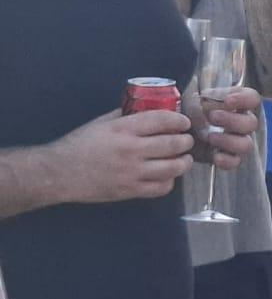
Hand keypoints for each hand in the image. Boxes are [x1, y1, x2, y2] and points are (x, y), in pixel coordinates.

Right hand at [46, 110, 192, 203]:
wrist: (58, 173)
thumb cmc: (79, 145)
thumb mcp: (101, 123)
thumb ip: (125, 116)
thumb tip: (148, 108)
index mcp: (123, 129)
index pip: (163, 120)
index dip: (179, 120)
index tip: (184, 122)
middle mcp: (131, 150)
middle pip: (174, 144)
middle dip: (186, 141)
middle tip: (187, 140)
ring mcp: (132, 172)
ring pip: (173, 168)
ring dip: (184, 162)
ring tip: (184, 158)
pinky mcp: (131, 191)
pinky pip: (162, 187)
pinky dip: (170, 181)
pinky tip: (167, 176)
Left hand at [195, 86, 259, 170]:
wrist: (175, 133)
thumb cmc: (188, 111)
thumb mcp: (194, 99)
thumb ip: (206, 97)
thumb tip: (211, 98)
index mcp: (237, 105)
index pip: (252, 98)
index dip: (244, 99)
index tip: (227, 101)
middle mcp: (241, 123)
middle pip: (251, 123)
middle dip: (232, 120)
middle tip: (212, 117)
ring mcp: (236, 141)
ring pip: (246, 144)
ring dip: (229, 141)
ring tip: (210, 137)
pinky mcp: (227, 157)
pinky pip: (236, 161)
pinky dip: (227, 160)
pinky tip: (216, 157)